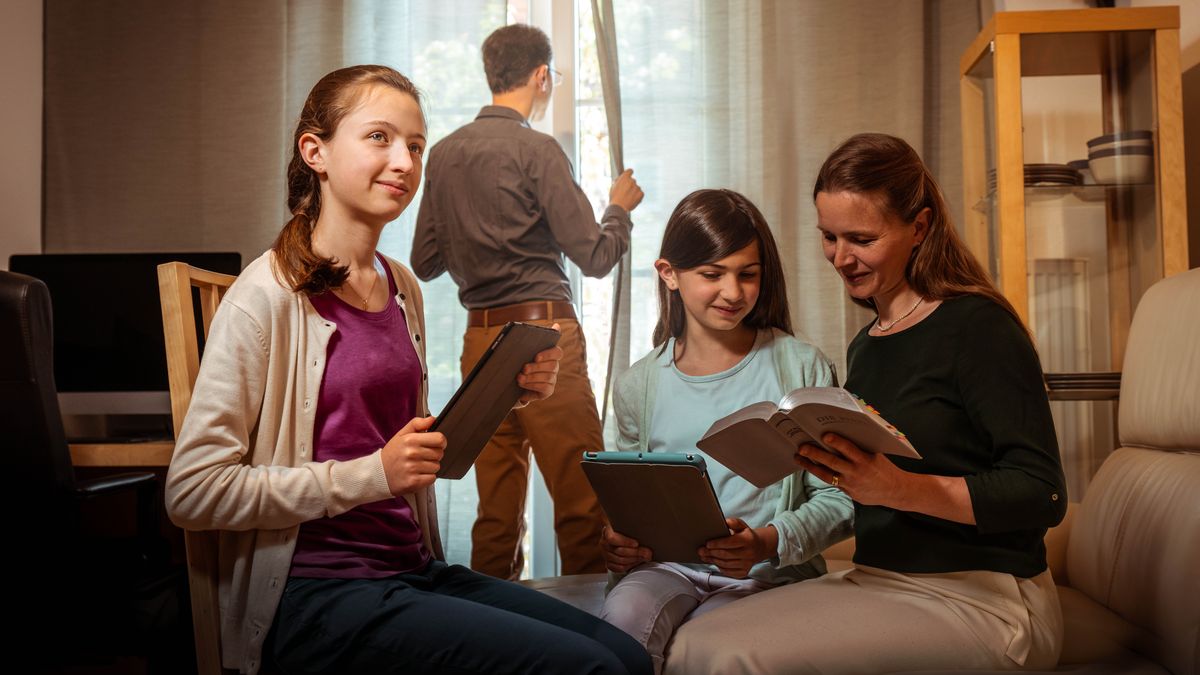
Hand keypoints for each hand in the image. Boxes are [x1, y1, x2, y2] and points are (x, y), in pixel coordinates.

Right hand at [381, 416, 445, 495]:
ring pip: (436, 467)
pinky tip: (416, 475)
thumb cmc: (392, 454)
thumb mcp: (401, 435)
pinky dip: (427, 478)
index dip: (440, 442)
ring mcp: (412, 468)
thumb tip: (432, 419)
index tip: (435, 445)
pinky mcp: (413, 482)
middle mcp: (412, 453)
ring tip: (417, 466)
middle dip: (434, 455)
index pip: (440, 439)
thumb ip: (417, 424)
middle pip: (440, 454)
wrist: (378, 474)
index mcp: (410, 440)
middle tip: (422, 457)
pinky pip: (432, 478)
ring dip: (429, 467)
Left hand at [517, 324, 562, 404]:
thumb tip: (557, 326)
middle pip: (552, 366)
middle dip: (537, 367)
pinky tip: (522, 383)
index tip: (536, 356)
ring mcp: (552, 379)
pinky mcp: (548, 390)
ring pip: (547, 377)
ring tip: (519, 377)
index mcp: (550, 355)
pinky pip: (544, 388)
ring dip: (532, 377)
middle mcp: (554, 367)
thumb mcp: (525, 350)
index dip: (548, 354)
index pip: (557, 352)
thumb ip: (536, 339)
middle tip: (524, 368)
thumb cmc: (521, 362)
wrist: (514, 381)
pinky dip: (532, 385)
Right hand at [600, 525, 651, 572]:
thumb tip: (644, 529)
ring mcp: (605, 554)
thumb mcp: (626, 525)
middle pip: (619, 551)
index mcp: (606, 531)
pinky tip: (637, 561)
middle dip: (636, 552)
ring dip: (635, 559)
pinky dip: (630, 566)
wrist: (619, 536)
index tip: (637, 543)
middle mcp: (604, 543)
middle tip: (647, 552)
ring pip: (620, 561)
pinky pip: (619, 568)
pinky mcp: (608, 563)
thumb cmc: (625, 530)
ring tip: (645, 557)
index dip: (625, 542)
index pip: (612, 538)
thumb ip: (631, 527)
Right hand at [609, 168, 644, 211]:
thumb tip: (621, 179)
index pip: (630, 171)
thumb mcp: (613, 187)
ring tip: (627, 198)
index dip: (629, 174)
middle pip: (633, 181)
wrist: (619, 207)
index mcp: (625, 177)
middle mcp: (632, 181)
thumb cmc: (614, 197)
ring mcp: (637, 187)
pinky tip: (632, 200)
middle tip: (625, 192)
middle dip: (630, 185)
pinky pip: (640, 193)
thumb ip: (619, 181)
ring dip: (633, 191)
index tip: (628, 177)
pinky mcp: (641, 193)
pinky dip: (637, 196)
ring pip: (636, 188)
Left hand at [698, 518, 776, 578]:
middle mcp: (749, 553)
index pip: (730, 542)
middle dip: (711, 553)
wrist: (759, 547)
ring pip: (726, 564)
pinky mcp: (744, 572)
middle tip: (701, 550)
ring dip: (713, 560)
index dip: (718, 543)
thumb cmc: (746, 535)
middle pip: (726, 555)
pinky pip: (729, 572)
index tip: (707, 543)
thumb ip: (734, 522)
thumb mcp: (742, 526)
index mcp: (748, 540)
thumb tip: (725, 522)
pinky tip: (714, 562)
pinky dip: (719, 567)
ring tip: (704, 556)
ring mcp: (747, 564)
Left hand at [794, 433, 908, 506]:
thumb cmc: (884, 468)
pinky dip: (820, 473)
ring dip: (810, 466)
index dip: (837, 442)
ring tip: (799, 457)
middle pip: (832, 462)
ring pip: (826, 474)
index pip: (849, 449)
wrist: (894, 491)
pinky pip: (831, 482)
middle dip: (815, 454)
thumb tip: (842, 433)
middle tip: (802, 447)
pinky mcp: (847, 492)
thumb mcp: (876, 454)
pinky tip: (810, 466)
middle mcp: (856, 473)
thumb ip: (860, 447)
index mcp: (865, 461)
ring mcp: (850, 484)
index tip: (825, 435)